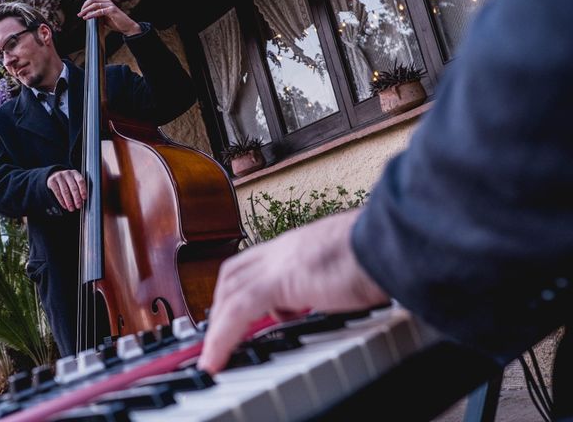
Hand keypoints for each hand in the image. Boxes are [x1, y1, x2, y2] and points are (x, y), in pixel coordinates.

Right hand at [47, 169, 86, 211]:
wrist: (54, 175)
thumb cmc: (68, 180)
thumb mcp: (74, 180)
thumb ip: (79, 188)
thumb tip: (82, 200)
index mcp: (75, 173)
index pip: (80, 181)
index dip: (83, 190)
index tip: (84, 198)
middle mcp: (67, 174)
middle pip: (73, 187)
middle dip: (76, 198)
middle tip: (78, 206)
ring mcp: (59, 177)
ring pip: (65, 191)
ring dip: (69, 201)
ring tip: (71, 208)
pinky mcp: (52, 181)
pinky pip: (57, 193)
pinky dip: (62, 201)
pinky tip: (65, 205)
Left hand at [78, 0, 141, 36]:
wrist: (128, 27)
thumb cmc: (119, 23)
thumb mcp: (106, 19)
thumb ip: (99, 16)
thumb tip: (90, 16)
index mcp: (107, 3)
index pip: (94, 0)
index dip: (86, 4)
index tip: (82, 11)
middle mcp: (108, 2)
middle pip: (92, 0)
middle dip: (84, 6)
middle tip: (80, 12)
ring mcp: (110, 6)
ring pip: (94, 4)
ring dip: (86, 10)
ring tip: (82, 15)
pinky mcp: (111, 11)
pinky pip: (99, 11)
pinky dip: (92, 14)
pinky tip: (88, 17)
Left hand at [196, 208, 389, 374]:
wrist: (388, 243)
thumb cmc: (380, 254)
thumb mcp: (348, 268)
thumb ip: (333, 279)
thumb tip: (345, 292)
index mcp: (298, 245)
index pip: (254, 262)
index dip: (238, 286)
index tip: (234, 310)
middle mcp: (284, 249)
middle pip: (234, 273)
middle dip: (220, 303)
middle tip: (218, 332)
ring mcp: (280, 262)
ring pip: (230, 291)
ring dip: (218, 323)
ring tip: (214, 352)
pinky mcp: (281, 280)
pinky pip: (239, 311)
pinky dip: (223, 336)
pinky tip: (217, 359)